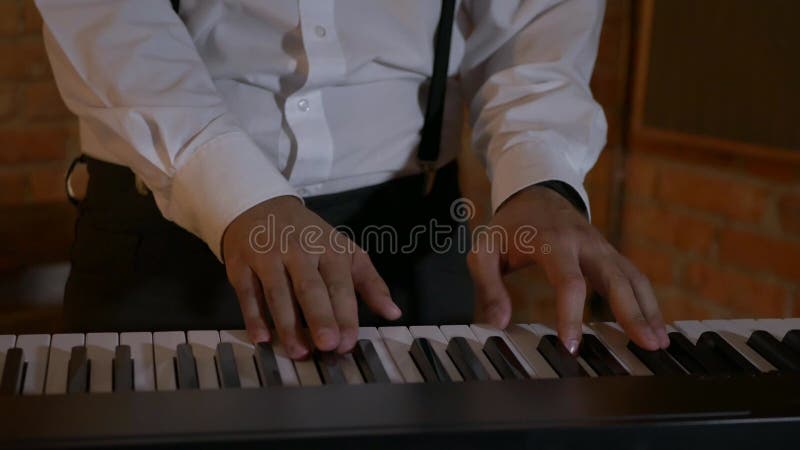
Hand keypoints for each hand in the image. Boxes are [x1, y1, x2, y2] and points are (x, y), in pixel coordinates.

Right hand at [222, 196, 401, 358]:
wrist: (260, 206)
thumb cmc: (308, 236)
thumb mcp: (344, 251)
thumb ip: (369, 282)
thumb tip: (393, 312)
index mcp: (329, 248)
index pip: (339, 284)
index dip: (344, 314)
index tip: (348, 342)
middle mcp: (299, 251)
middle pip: (310, 288)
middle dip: (320, 316)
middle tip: (327, 345)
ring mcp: (268, 256)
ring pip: (278, 292)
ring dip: (287, 324)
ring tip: (298, 351)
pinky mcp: (241, 264)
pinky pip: (248, 292)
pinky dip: (253, 315)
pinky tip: (261, 337)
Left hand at [467, 185, 669, 352]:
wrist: (535, 194)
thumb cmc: (509, 227)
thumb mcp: (484, 249)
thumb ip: (488, 285)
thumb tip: (498, 323)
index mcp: (552, 241)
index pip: (569, 281)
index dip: (572, 315)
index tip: (572, 346)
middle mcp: (584, 243)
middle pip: (615, 278)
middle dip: (632, 312)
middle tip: (645, 344)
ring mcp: (602, 248)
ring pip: (632, 278)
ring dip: (649, 309)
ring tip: (659, 343)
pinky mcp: (611, 255)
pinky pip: (634, 278)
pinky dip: (648, 302)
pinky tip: (656, 327)